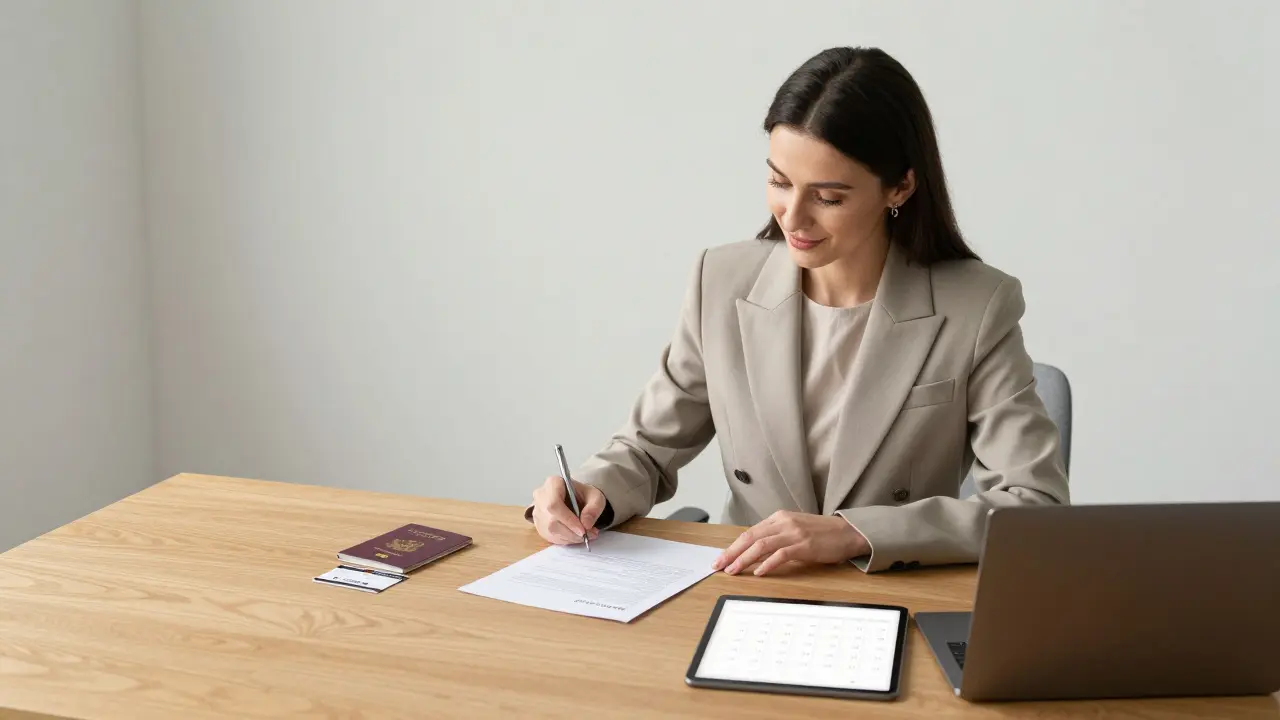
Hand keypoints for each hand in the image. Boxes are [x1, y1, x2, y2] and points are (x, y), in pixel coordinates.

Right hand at [531, 476, 605, 545]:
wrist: (577, 499)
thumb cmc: (584, 495)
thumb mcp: (596, 497)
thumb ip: (594, 508)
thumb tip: (586, 524)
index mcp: (553, 484)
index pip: (554, 504)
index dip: (568, 520)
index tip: (583, 530)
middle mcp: (541, 497)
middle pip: (552, 521)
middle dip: (572, 532)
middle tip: (589, 534)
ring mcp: (537, 511)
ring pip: (551, 531)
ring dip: (570, 537)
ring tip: (585, 534)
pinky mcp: (539, 524)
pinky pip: (550, 536)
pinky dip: (565, 539)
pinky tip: (575, 534)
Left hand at [712, 511, 869, 575]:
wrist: (848, 532)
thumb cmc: (821, 534)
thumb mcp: (794, 529)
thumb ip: (776, 536)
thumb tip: (754, 553)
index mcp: (779, 517)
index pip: (749, 532)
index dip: (733, 546)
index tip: (722, 558)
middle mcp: (783, 522)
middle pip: (750, 537)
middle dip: (732, 552)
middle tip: (719, 565)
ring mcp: (794, 532)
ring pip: (761, 545)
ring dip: (745, 559)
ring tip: (734, 571)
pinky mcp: (804, 544)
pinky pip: (781, 554)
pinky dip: (768, 563)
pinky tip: (759, 572)